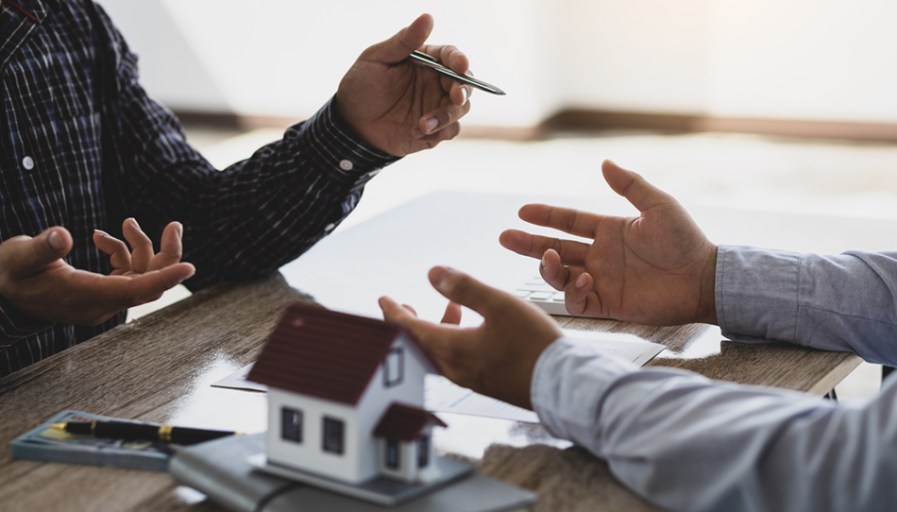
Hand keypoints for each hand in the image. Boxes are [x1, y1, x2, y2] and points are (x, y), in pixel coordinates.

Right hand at [0, 219, 194, 325]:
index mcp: (85, 296)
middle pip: (148, 284)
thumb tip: (62, 235)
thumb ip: (41, 247)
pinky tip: (103, 237)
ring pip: (141, 276)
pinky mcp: (102, 291)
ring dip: (140, 247)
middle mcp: (100, 303)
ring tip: (127, 223)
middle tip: (174, 225)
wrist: (4, 289)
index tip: (189, 267)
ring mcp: (103, 299)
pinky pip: (127, 273)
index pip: (134, 290)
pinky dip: (123, 253)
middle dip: (165, 254)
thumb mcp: (18, 256)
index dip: (163, 278)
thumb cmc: (10, 271)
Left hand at [336, 13, 471, 155]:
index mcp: (426, 62)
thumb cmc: (361, 86)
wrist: (351, 124)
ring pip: (460, 109)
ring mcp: (436, 107)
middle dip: (463, 90)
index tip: (460, 65)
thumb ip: (403, 41)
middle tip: (455, 97)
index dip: (459, 60)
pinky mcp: (434, 131)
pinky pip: (450, 131)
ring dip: (447, 116)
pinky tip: (416, 133)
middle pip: (464, 83)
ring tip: (422, 124)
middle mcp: (435, 83)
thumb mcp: (377, 59)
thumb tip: (427, 17)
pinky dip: (439, 132)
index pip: (450, 57)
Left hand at [379, 266, 561, 408]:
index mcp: (452, 349)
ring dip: (437, 328)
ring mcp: (471, 379)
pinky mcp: (487, 383)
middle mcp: (456, 368)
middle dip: (410, 323)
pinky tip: (475, 328)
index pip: (409, 329)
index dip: (393, 312)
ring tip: (451, 307)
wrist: (563, 384)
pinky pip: (457, 360)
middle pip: (419, 345)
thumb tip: (432, 272)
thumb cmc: (534, 344)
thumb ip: (464, 287)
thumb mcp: (498, 305)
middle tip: (404, 306)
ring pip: (440, 352)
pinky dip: (454, 340)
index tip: (383, 299)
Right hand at [499, 160, 718, 325]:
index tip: (522, 211)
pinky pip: (577, 301)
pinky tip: (582, 279)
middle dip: (528, 244)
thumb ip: (629, 185)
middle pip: (555, 248)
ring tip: (551, 260)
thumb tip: (604, 163)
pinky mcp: (607, 303)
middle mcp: (600, 255)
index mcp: (609, 230)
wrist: (703, 279)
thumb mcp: (658, 205)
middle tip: (505, 238)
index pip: (568, 222)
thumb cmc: (685, 241)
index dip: (545, 216)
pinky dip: (573, 291)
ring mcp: (602, 280)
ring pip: (560, 276)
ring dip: (549, 268)